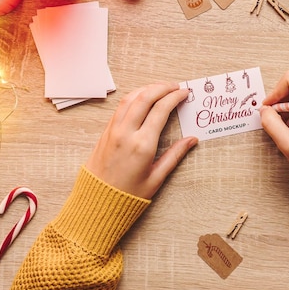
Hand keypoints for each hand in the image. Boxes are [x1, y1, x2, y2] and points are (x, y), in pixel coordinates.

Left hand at [85, 82, 197, 198]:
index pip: (161, 109)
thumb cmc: (128, 195)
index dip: (175, 97)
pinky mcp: (106, 132)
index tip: (184, 93)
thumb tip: (192, 140)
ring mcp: (114, 130)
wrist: (97, 203)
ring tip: (161, 88)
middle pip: (145, 97)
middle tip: (175, 86)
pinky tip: (143, 98)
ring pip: (131, 98)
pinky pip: (121, 107)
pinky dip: (135, 97)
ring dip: (147, 88)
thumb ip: (175, 155)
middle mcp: (126, 133)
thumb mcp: (156, 178)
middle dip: (162, 87)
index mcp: (142, 145)